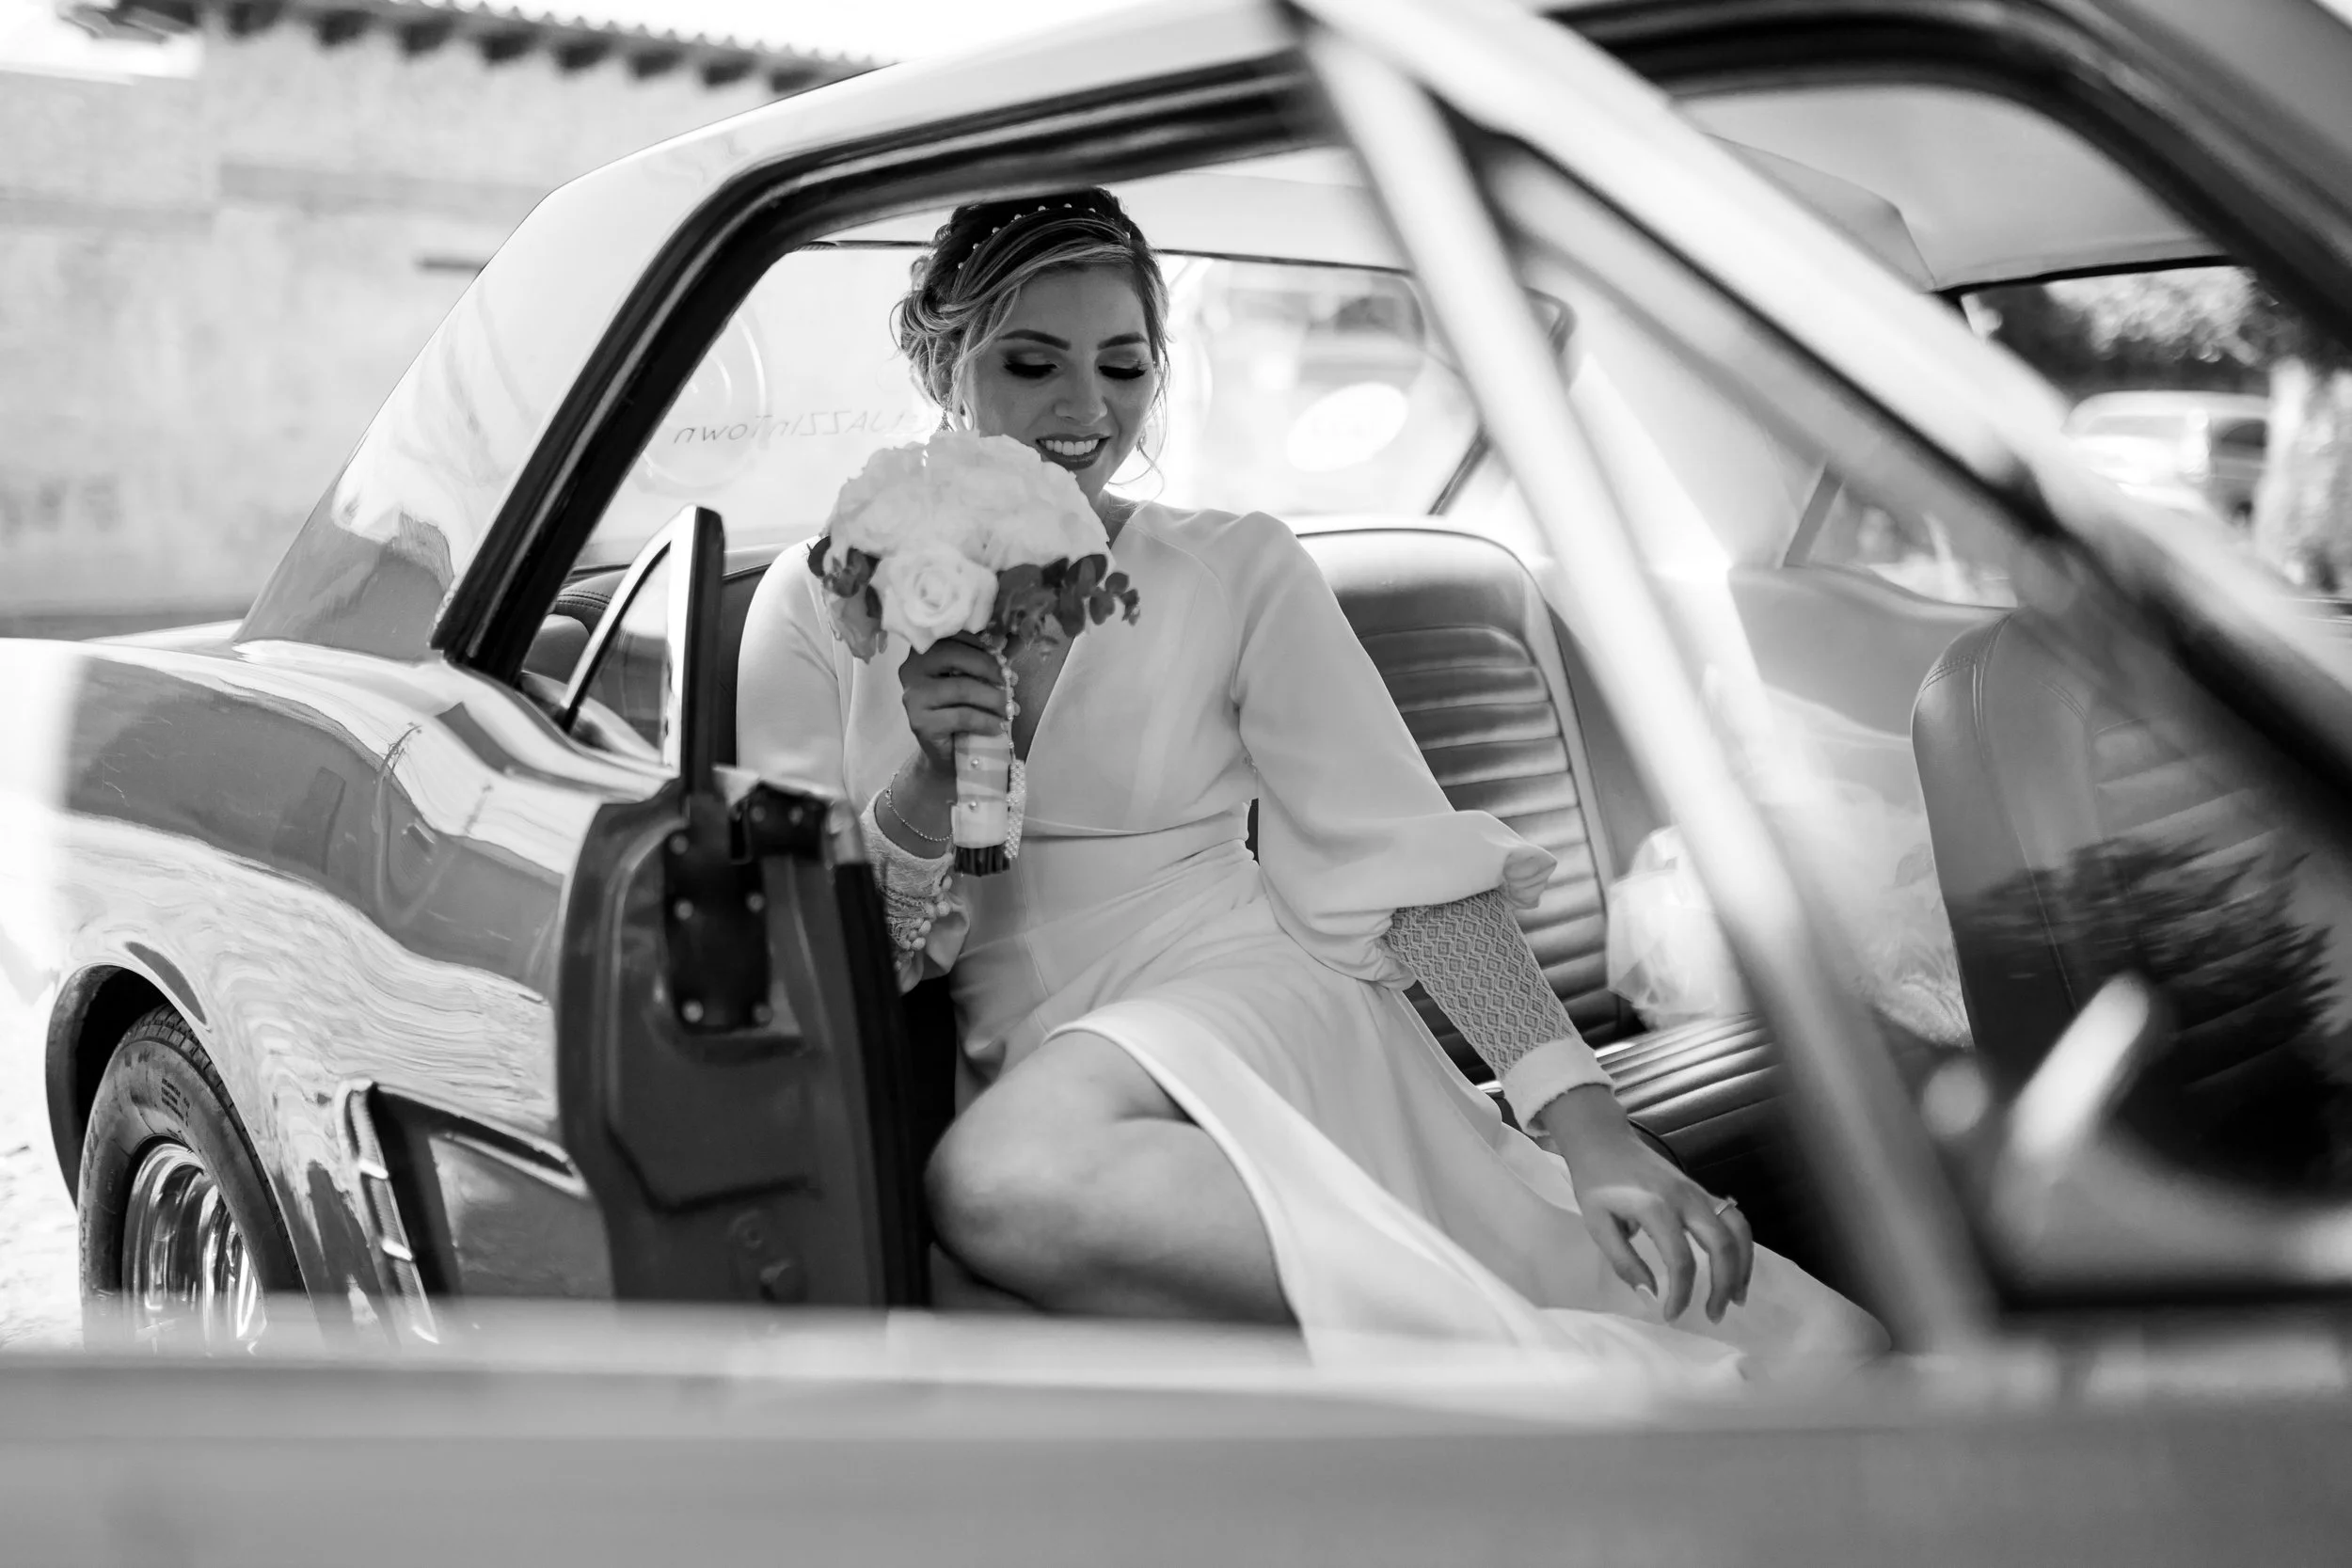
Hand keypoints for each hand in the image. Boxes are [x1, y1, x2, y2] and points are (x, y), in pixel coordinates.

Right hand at [898, 633, 1006, 776]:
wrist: (949, 754)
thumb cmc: (962, 710)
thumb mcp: (976, 680)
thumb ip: (991, 659)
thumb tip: (1021, 639)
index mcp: (922, 653)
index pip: (952, 637)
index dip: (981, 646)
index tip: (1003, 662)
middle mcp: (911, 670)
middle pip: (954, 656)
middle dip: (989, 668)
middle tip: (1011, 684)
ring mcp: (913, 697)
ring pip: (961, 688)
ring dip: (993, 698)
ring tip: (1011, 709)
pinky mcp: (920, 722)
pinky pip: (961, 716)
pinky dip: (986, 720)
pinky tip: (999, 727)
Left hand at [1536, 1085, 1753, 1322]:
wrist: (1603, 1141)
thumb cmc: (1596, 1183)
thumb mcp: (1597, 1225)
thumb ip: (1624, 1262)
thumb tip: (1651, 1296)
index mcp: (1655, 1207)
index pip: (1680, 1260)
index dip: (1681, 1294)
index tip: (1671, 1315)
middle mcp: (1684, 1198)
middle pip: (1722, 1244)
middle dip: (1724, 1285)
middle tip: (1715, 1315)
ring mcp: (1697, 1192)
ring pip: (1738, 1229)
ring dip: (1743, 1265)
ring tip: (1736, 1297)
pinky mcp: (1701, 1191)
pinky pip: (1733, 1219)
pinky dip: (1741, 1246)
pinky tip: (1735, 1269)